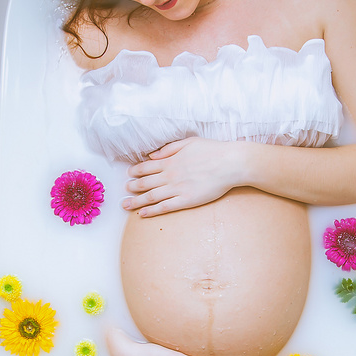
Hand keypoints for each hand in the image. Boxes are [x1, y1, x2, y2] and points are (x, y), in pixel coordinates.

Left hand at [122, 138, 239, 215]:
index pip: (146, 167)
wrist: (230, 163)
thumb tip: (152, 155)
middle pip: (145, 183)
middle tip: (124, 191)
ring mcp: (177, 189)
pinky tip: (143, 214)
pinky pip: (165, 207)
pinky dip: (152, 210)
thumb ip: (169, 149)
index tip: (128, 175)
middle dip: (132, 187)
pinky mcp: (186, 200)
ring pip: (151, 196)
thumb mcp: (189, 142)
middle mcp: (170, 175)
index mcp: (170, 161)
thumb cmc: (213, 151)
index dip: (135, 172)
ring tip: (126, 205)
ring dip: (136, 201)